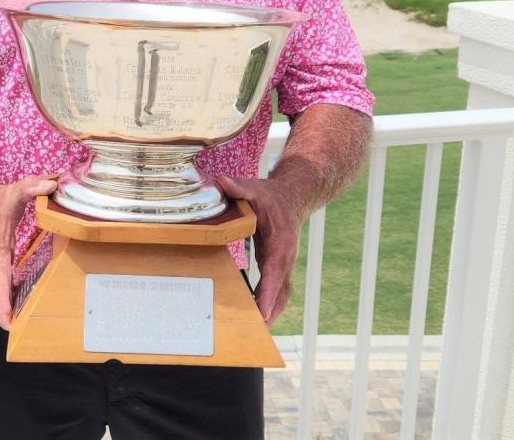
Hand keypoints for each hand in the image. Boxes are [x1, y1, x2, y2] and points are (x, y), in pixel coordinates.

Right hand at [0, 175, 57, 329]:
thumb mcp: (14, 191)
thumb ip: (32, 187)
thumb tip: (52, 185)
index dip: (2, 305)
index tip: (8, 324)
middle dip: (7, 318)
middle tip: (25, 337)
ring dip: (7, 314)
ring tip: (27, 331)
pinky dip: (6, 305)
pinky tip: (22, 313)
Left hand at [216, 174, 306, 324]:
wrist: (292, 197)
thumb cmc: (272, 195)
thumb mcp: (255, 188)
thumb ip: (239, 187)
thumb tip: (221, 182)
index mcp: (280, 241)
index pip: (274, 271)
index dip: (268, 292)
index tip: (261, 313)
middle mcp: (285, 257)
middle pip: (281, 291)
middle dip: (269, 311)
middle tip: (253, 331)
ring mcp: (283, 263)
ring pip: (280, 294)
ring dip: (269, 312)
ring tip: (253, 331)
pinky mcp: (277, 266)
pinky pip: (275, 289)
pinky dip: (267, 303)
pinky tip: (252, 314)